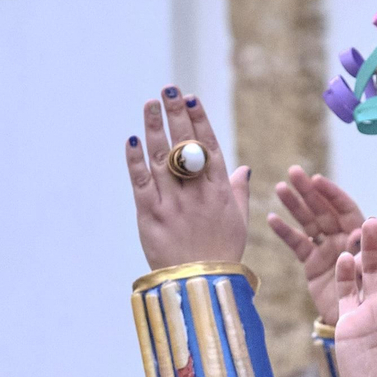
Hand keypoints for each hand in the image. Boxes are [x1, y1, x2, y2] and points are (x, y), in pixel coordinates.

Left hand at [125, 86, 248, 270]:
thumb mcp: (238, 221)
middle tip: (169, 90)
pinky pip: (142, 182)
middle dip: (176, 115)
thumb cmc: (222, 253)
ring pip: (162, 158)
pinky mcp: (151, 216)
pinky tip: (133, 139)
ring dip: (155, 128)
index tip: (192, 99)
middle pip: (186, 146)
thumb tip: (243, 168)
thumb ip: (237, 191)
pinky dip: (136, 160)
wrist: (200, 286)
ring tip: (150, 104)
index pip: (210, 147)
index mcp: (220, 192)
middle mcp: (197, 193)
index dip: (200, 122)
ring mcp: (173, 204)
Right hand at [266, 169, 363, 324]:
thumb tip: (356, 240)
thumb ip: (367, 259)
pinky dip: (286, 233)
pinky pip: (299, 245)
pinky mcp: (314, 266)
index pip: (348, 210)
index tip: (318, 180)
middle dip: (310, 192)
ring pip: (311, 223)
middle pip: (326, 211)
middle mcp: (346, 240)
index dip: (333, 195)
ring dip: (296, 205)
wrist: (367, 335)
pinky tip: (272, 218)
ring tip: (280, 187)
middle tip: (294, 172)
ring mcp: (329, 251)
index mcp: (365, 239)